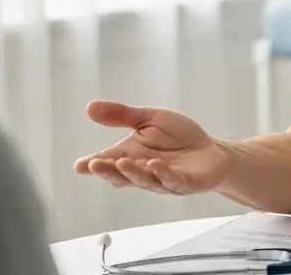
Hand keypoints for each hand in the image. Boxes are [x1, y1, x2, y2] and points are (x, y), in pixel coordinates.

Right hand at [74, 100, 229, 194]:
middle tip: (94, 164)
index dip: (93, 164)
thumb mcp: (149, 119)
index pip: (108, 161)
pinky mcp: (184, 183)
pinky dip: (163, 174)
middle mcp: (143, 170)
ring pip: (145, 180)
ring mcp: (163, 180)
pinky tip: (155, 165)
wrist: (211, 150)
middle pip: (122, 175)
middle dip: (108, 170)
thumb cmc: (178, 137)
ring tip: (124, 162)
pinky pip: (172, 181)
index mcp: (131, 155)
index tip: (79, 166)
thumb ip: (122, 116)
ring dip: (133, 172)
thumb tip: (89, 107)